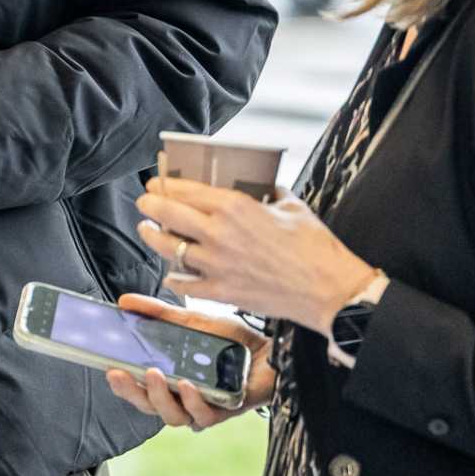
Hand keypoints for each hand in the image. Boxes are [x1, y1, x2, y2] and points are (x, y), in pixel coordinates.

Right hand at [101, 294, 274, 429]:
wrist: (269, 348)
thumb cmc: (231, 340)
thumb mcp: (190, 321)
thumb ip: (158, 313)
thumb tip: (125, 301)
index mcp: (171, 379)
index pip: (138, 388)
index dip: (121, 384)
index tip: (107, 368)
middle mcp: (183, 397)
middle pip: (149, 406)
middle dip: (131, 392)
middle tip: (119, 373)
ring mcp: (204, 406)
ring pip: (172, 417)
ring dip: (158, 397)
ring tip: (152, 374)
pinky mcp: (226, 410)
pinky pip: (203, 416)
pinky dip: (193, 401)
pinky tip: (187, 384)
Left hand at [133, 176, 375, 337]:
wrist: (330, 289)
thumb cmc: (315, 247)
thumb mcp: (292, 206)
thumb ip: (269, 192)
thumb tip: (260, 186)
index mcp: (235, 207)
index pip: (185, 190)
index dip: (164, 186)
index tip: (155, 183)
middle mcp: (219, 233)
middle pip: (168, 214)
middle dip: (150, 206)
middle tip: (145, 203)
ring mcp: (217, 265)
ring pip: (168, 248)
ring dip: (153, 237)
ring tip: (148, 231)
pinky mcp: (222, 291)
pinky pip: (185, 285)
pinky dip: (174, 279)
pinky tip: (171, 275)